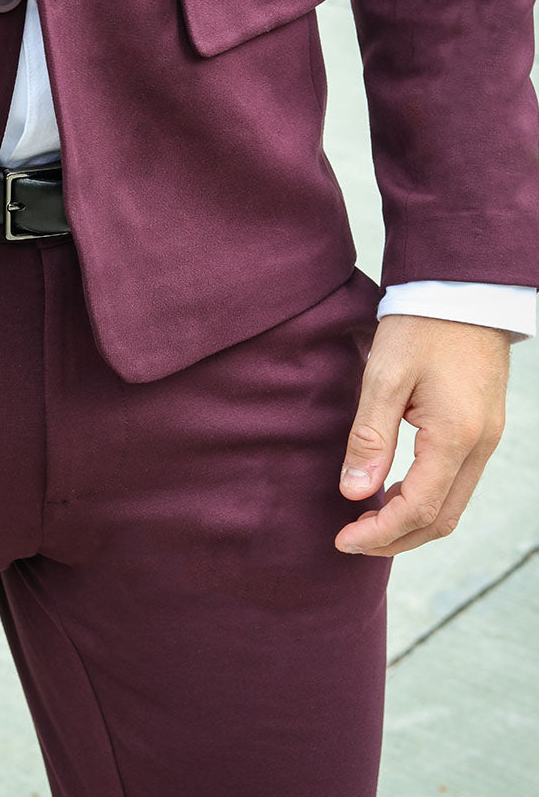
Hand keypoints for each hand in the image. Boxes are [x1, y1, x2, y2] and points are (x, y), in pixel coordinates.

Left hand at [335, 314, 509, 556]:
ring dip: (410, 521)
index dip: (379, 534)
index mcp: (456, 436)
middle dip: (395, 539)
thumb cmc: (422, 325)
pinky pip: (457, 482)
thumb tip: (354, 492)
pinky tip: (393, 489)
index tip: (342, 540)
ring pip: (452, 505)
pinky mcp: (483, 428)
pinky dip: (425, 498)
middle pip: (440, 519)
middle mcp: (480, 446)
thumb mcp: (385, 376)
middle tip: (351, 539)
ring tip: (366, 519)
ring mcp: (487, 439)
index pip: (418, 509)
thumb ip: (370, 437)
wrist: (463, 290)